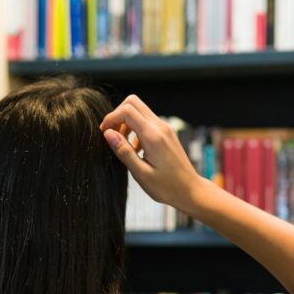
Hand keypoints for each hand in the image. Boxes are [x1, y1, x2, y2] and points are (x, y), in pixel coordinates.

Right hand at [99, 95, 203, 211]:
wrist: (190, 190)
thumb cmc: (167, 187)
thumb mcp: (141, 173)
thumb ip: (124, 151)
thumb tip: (108, 133)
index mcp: (153, 137)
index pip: (127, 111)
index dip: (111, 118)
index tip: (103, 133)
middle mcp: (160, 127)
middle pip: (133, 103)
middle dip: (117, 115)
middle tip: (111, 135)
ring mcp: (165, 128)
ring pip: (139, 111)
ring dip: (126, 122)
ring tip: (123, 145)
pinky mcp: (167, 133)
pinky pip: (147, 122)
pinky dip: (136, 128)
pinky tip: (135, 149)